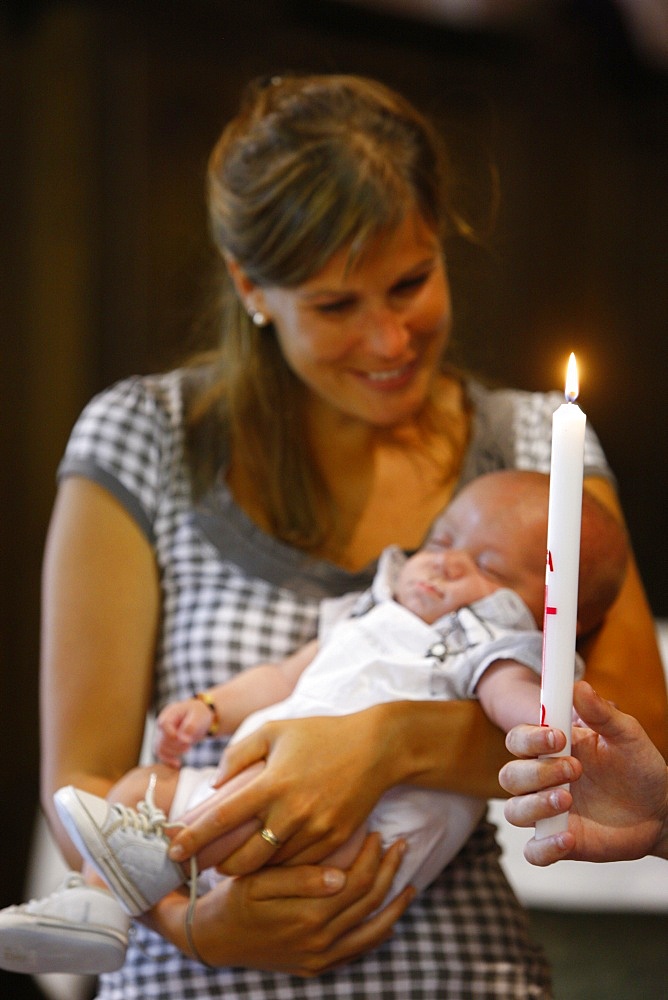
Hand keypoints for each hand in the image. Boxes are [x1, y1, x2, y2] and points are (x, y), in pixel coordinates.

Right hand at [147, 834, 414, 974]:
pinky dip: (378, 934)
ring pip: (372, 930)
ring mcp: (320, 957)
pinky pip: (357, 951)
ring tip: (409, 883)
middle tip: (401, 845)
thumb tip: (341, 875)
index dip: (371, 856)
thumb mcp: (258, 882)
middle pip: (368, 903)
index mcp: (307, 916)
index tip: (377, 832)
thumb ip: (299, 878)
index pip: (356, 882)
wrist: (213, 939)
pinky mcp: (317, 966)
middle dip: (388, 871)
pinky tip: (390, 919)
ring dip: (394, 905)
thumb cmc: (234, 900)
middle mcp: (319, 941)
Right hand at [155, 697, 212, 767]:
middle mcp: (163, 724)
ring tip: (188, 748)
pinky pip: (161, 754)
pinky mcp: (165, 743)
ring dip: (174, 753)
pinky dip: (168, 760)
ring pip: (160, 748)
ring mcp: (162, 734)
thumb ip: (191, 726)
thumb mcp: (198, 715)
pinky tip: (177, 764)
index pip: (164, 725)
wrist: (199, 717)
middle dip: (177, 745)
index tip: (187, 740)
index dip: (173, 735)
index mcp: (170, 713)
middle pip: (162, 739)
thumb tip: (183, 739)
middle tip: (190, 743)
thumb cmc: (199, 713)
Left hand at [168, 710, 393, 874]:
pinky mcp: (335, 841)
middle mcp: (292, 811)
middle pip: (243, 858)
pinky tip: (271, 857)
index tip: (172, 850)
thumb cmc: (321, 735)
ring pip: (271, 866)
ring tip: (235, 860)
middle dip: (218, 866)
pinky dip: (280, 866)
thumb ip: (239, 754)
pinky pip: (299, 865)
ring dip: (249, 868)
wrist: (377, 747)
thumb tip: (215, 785)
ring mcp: (315, 830)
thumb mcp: (275, 730)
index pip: (222, 819)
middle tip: (206, 863)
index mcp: (272, 782)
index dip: (194, 838)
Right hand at [499, 680, 667, 865]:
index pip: (518, 740)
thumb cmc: (639, 767)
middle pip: (509, 776)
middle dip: (536, 772)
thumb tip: (579, 686)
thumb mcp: (626, 735)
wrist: (661, 810)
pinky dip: (544, 846)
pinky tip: (568, 836)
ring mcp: (549, 812)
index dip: (529, 738)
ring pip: (514, 811)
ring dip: (535, 805)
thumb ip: (601, 712)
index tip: (557, 737)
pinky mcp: (560, 842)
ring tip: (568, 799)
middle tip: (574, 769)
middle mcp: (543, 780)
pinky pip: (534, 852)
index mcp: (552, 750)